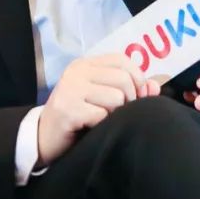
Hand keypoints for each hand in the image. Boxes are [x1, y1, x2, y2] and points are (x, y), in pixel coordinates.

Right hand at [37, 54, 161, 165]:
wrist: (44, 138)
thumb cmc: (78, 117)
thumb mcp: (103, 99)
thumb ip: (130, 89)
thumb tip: (155, 85)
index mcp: (86, 64)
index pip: (122, 60)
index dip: (137, 78)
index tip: (136, 97)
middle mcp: (77, 71)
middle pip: (124, 79)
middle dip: (130, 100)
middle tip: (119, 113)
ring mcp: (71, 89)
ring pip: (116, 98)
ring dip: (115, 114)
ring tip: (102, 120)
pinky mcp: (68, 109)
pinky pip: (103, 115)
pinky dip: (103, 125)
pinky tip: (91, 127)